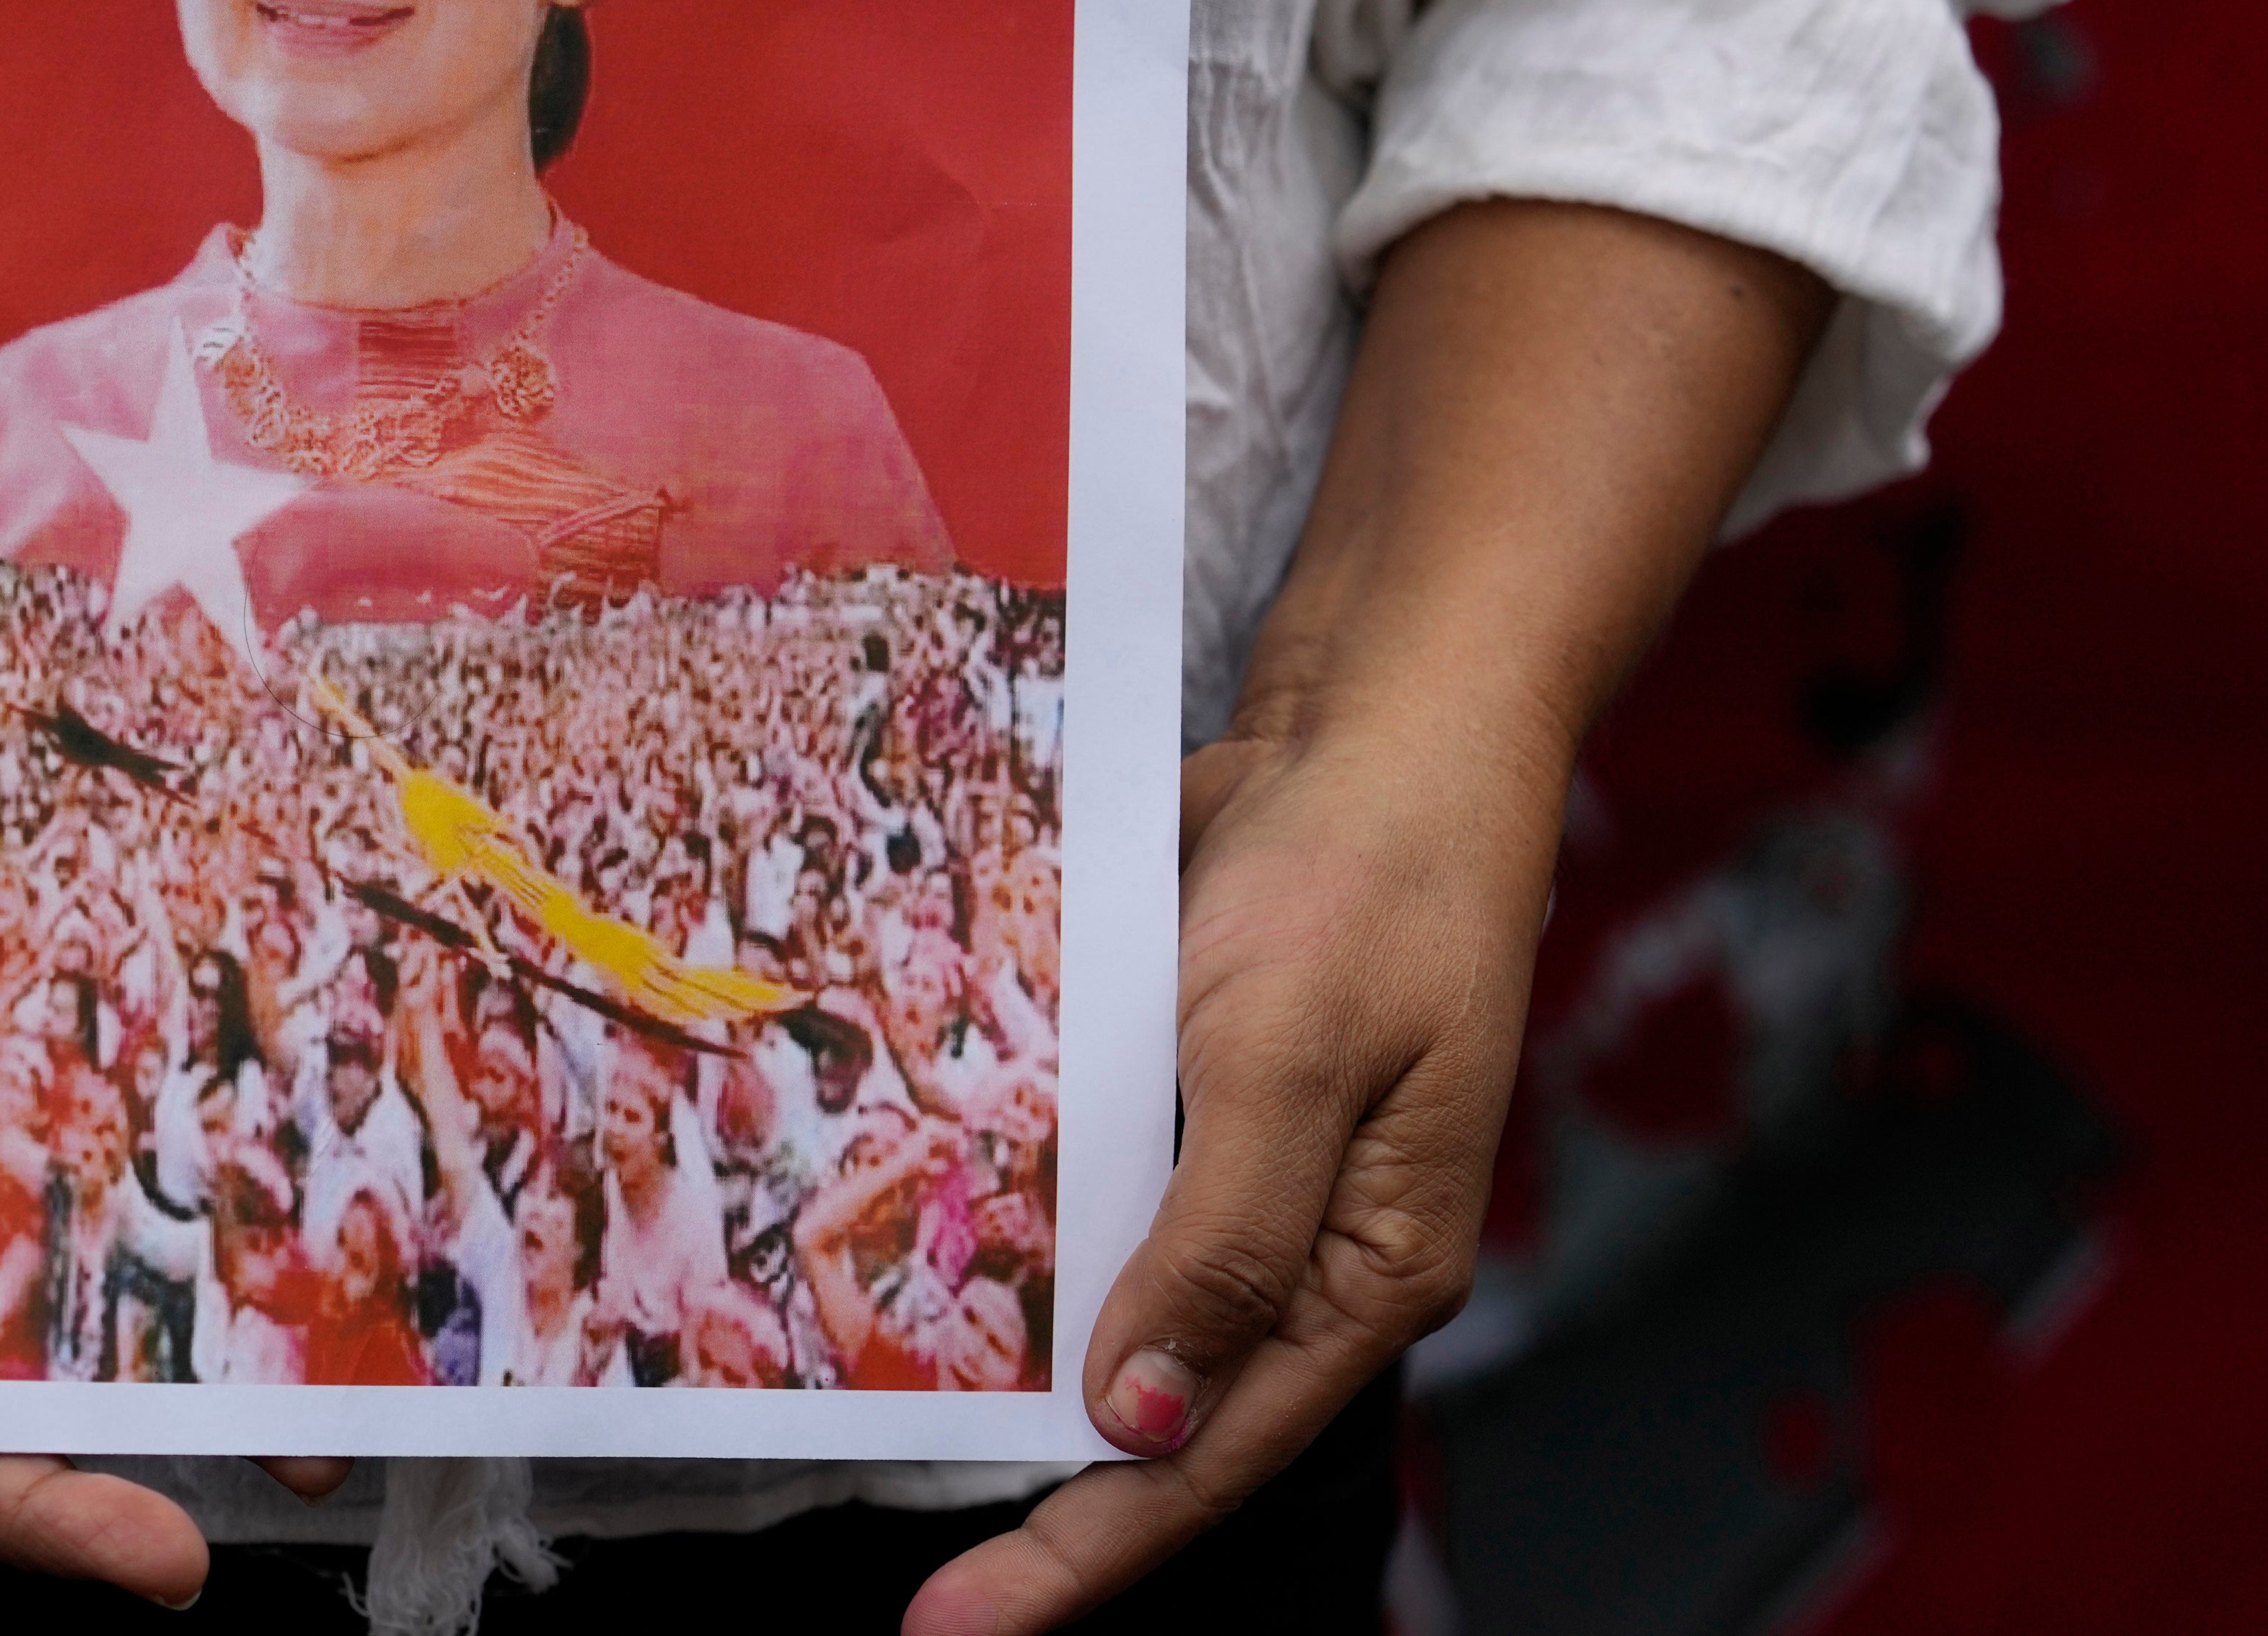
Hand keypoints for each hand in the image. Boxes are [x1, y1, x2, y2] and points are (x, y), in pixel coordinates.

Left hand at [904, 719, 1547, 1634]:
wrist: (1383, 721)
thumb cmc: (1372, 876)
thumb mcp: (1290, 1057)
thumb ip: (1218, 1246)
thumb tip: (1135, 1420)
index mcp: (1368, 1271)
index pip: (1204, 1457)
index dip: (1078, 1554)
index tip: (955, 1628)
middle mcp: (1310, 1248)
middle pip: (1161, 1414)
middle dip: (1039, 1496)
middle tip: (914, 1581)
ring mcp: (1251, 1174)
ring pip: (1117, 1309)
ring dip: (1018, 1368)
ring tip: (884, 1435)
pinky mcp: (1195, 1098)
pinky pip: (1099, 1195)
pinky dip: (1022, 1232)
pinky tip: (926, 1251)